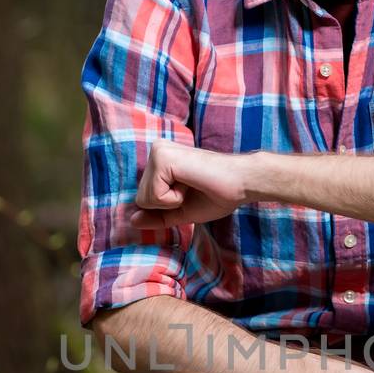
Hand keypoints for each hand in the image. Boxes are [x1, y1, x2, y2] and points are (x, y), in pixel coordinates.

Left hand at [125, 140, 252, 233]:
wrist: (241, 183)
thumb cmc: (217, 195)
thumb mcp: (181, 211)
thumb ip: (157, 216)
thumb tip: (132, 221)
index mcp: (161, 160)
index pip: (144, 199)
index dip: (168, 207)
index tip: (190, 193)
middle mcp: (156, 151)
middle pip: (141, 199)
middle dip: (167, 205)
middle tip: (192, 190)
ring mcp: (158, 152)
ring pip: (144, 198)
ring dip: (171, 201)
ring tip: (191, 186)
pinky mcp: (162, 157)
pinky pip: (154, 196)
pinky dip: (173, 199)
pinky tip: (190, 183)